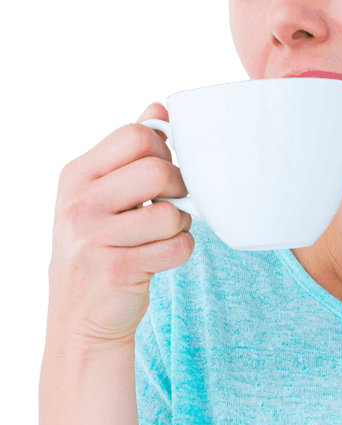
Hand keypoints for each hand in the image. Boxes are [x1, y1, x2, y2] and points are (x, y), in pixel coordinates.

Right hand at [47, 100, 193, 346]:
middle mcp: (79, 203)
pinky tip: (161, 257)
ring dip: (180, 225)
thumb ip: (129, 154)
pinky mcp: (117, 268)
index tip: (166, 172)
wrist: (80, 315)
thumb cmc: (100, 248)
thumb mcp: (103, 196)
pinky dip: (180, 252)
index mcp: (78, 176)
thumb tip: (159, 109)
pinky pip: (177, 247)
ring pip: (171, 212)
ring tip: (162, 235)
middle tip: (172, 205)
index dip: (165, 151)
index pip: (136, 135)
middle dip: (179, 189)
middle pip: (159, 170)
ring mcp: (93, 238)